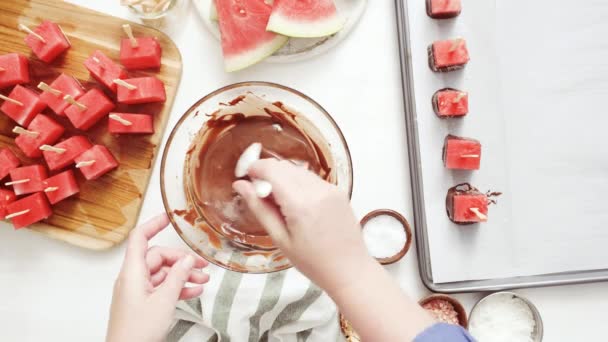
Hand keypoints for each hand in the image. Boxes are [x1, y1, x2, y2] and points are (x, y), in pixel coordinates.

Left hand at [106, 214, 209, 341]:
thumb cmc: (137, 332)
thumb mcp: (164, 301)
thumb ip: (178, 277)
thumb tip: (187, 260)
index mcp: (132, 272)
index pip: (140, 238)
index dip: (153, 225)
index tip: (169, 218)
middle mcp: (132, 279)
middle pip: (158, 257)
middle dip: (181, 260)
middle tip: (201, 265)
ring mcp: (137, 292)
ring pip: (163, 274)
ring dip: (183, 275)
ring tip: (204, 280)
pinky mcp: (142, 304)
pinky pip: (161, 288)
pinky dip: (177, 288)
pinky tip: (194, 291)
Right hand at [232, 159, 368, 292]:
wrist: (349, 269)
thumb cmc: (312, 262)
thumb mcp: (280, 239)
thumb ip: (260, 208)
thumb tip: (240, 185)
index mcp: (300, 204)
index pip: (272, 170)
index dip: (255, 168)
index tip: (245, 177)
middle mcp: (317, 190)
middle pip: (284, 166)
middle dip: (267, 173)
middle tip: (259, 193)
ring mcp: (330, 188)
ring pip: (298, 170)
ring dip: (283, 177)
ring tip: (279, 202)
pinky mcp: (338, 191)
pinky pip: (311, 178)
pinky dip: (298, 183)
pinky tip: (297, 203)